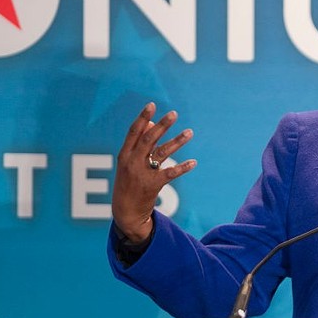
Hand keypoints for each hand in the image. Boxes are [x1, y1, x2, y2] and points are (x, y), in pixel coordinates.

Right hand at [112, 103, 196, 242]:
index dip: (143, 118)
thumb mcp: (129, 163)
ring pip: (162, 154)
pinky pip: (171, 173)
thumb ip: (141, 144)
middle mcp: (132, 162)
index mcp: (124, 155)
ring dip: (177, 142)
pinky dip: (183, 167)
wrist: (126, 212)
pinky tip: (193, 162)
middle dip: (162, 126)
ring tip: (190, 132)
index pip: (133, 132)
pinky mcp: (153, 185)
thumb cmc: (128, 183)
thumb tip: (153, 123)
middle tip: (174, 113)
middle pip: (148, 139)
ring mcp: (142, 174)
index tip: (151, 105)